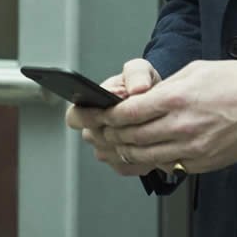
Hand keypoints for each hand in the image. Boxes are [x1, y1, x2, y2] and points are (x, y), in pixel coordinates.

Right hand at [68, 58, 162, 176]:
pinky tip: (152, 145)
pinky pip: (127, 166)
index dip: (89, 116)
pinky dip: (140, 158)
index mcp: (89, 105)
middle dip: (115, 129)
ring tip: (149, 132)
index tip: (107, 113)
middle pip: (94, 138)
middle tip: (136, 121)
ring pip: (111, 154)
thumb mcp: (141, 71)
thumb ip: (136, 73)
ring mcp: (105, 150)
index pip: (74, 117)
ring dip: (128, 144)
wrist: (161, 105)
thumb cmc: (144, 85)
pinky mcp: (121, 165)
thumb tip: (137, 88)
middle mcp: (93, 130)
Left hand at [97, 59, 236, 174]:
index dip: (107, 116)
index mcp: (176, 99)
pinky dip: (152, 159)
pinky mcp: (201, 163)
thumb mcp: (194, 71)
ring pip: (144, 156)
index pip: (127, 113)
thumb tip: (139, 99)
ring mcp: (192, 149)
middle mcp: (181, 126)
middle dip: (111, 135)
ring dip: (126, 150)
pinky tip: (148, 151)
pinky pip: (167, 165)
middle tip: (102, 131)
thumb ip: (164, 88)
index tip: (100, 115)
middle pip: (130, 137)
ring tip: (119, 143)